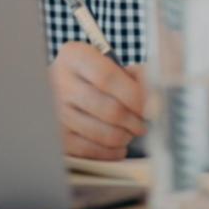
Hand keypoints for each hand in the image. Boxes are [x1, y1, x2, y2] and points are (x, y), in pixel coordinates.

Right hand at [49, 42, 147, 159]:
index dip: (134, 95)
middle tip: (143, 123)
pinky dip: (112, 151)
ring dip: (125, 136)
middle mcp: (60, 83)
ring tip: (130, 131)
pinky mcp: (58, 137)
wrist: (55, 89)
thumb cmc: (91, 77)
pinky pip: (92, 151)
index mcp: (74, 57)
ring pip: (103, 134)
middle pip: (109, 109)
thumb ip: (133, 74)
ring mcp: (56, 112)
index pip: (108, 77)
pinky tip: (118, 144)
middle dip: (135, 121)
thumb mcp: (106, 63)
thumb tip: (154, 97)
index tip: (149, 106)